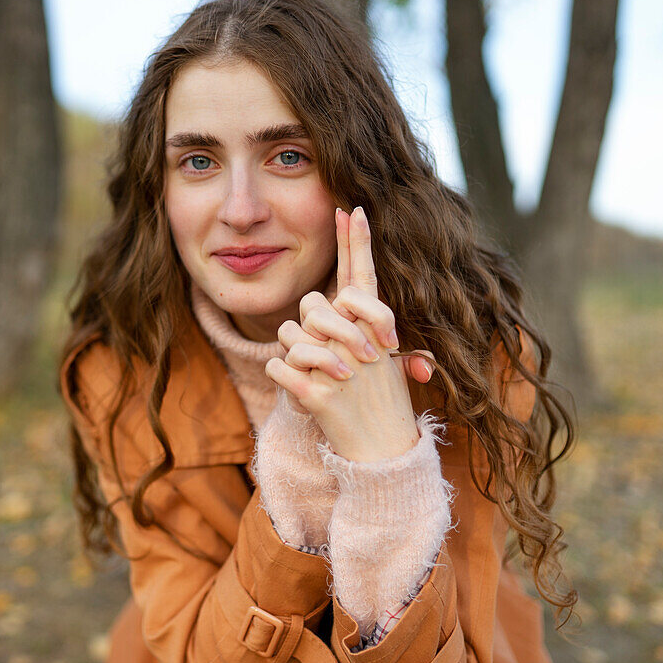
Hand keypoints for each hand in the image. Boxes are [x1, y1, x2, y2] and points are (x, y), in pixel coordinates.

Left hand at [266, 207, 427, 461]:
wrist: (384, 452)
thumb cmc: (381, 402)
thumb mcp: (384, 360)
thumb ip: (362, 327)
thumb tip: (336, 295)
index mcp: (374, 332)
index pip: (362, 277)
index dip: (356, 242)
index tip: (350, 209)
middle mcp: (359, 345)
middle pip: (312, 304)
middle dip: (309, 323)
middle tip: (327, 353)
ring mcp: (340, 371)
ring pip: (289, 332)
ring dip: (292, 350)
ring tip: (315, 373)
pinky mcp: (319, 397)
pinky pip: (277, 365)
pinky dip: (279, 373)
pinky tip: (295, 385)